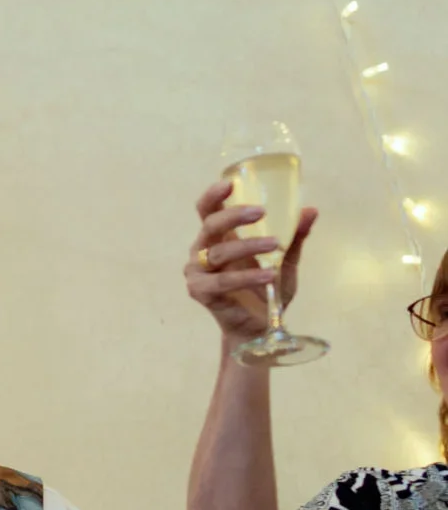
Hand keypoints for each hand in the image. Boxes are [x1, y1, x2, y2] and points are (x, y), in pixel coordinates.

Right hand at [186, 178, 315, 341]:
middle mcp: (203, 250)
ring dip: (248, 247)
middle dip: (233, 216)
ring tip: (275, 246)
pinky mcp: (200, 292)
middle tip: (260, 212)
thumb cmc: (266, 289)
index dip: (215, 194)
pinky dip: (246, 277)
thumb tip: (311, 210)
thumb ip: (295, 237)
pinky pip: (222, 281)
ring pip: (218, 252)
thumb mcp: (285, 260)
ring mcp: (198, 271)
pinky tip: (268, 275)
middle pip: (210, 225)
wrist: (259, 327)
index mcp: (219, 237)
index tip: (231, 182)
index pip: (208, 209)